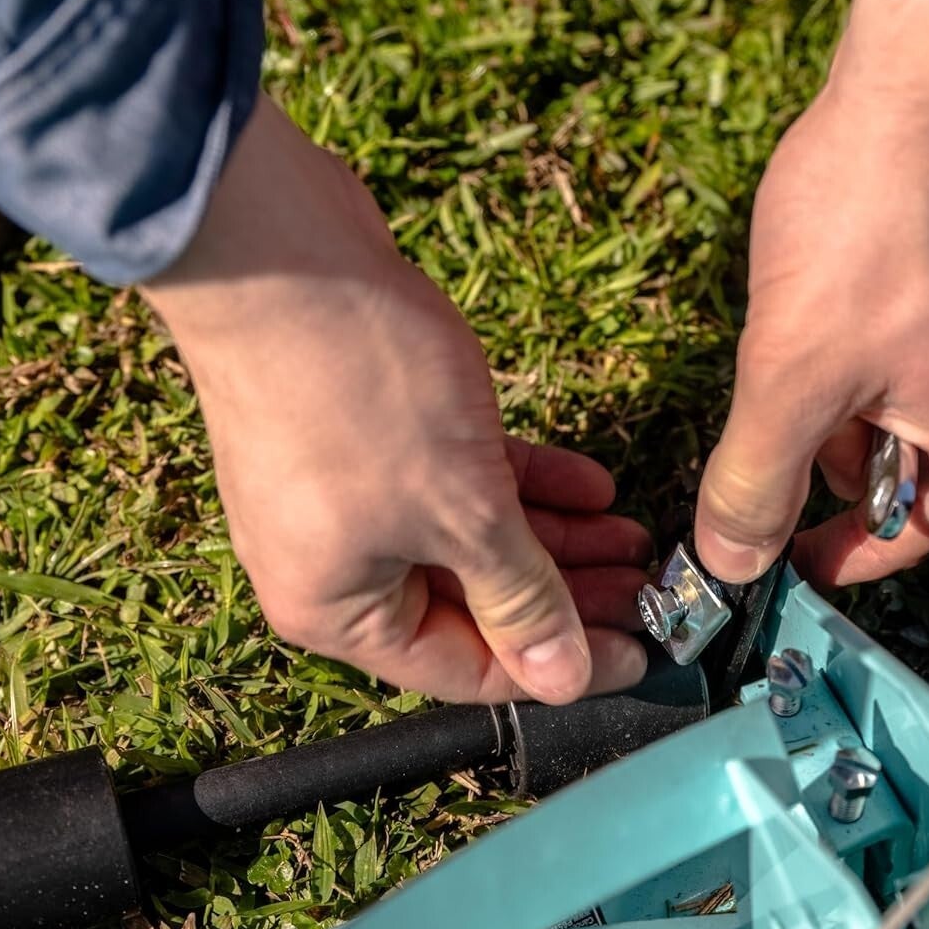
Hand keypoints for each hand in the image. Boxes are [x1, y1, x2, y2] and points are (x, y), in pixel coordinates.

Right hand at [143, 95, 648, 703]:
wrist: (277, 250)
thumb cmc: (355, 390)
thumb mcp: (460, 509)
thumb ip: (519, 596)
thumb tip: (564, 678)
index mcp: (338, 610)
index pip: (468, 670)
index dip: (559, 666)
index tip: (638, 652)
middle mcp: (337, 563)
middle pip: (475, 603)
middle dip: (568, 596)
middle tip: (651, 590)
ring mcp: (351, 493)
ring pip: (472, 536)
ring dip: (557, 538)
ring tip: (636, 536)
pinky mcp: (371, 433)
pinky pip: (458, 479)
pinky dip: (522, 483)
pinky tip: (592, 484)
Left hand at [695, 0, 928, 587]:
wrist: (918, 75)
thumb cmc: (871, 222)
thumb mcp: (790, 374)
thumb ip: (758, 479)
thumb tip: (730, 564)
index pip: (917, 535)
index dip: (846, 557)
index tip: (786, 559)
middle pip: (905, 469)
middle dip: (826, 462)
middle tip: (764, 434)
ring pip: (896, 401)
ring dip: (833, 395)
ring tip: (792, 337)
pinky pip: (902, 340)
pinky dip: (851, 342)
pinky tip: (816, 292)